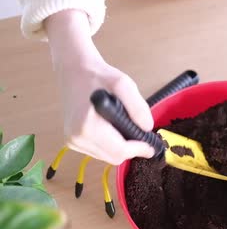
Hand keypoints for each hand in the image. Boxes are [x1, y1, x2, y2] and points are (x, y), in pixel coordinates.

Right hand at [46, 10, 154, 163]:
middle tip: (142, 135)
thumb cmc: (99, 77)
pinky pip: (99, 152)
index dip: (139, 150)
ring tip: (126, 127)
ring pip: (107, 157)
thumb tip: (147, 128)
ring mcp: (72, 141)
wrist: (74, 71)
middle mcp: (76, 138)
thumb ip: (138, 107)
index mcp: (87, 126)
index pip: (119, 150)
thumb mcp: (124, 84)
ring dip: (121, 148)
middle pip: (114, 157)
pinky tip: (114, 130)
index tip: (152, 146)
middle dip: (131, 149)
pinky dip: (111, 146)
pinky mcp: (73, 141)